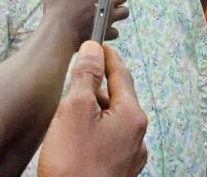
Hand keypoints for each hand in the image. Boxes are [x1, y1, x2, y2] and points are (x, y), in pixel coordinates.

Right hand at [39, 42, 147, 176]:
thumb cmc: (73, 164)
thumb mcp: (74, 110)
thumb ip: (85, 76)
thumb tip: (92, 49)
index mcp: (132, 115)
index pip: (121, 73)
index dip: (106, 56)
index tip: (95, 43)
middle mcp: (137, 136)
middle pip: (117, 97)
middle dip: (96, 85)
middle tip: (72, 79)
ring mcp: (129, 156)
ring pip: (112, 120)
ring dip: (94, 110)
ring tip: (69, 111)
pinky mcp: (117, 171)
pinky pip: (107, 140)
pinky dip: (93, 130)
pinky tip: (75, 137)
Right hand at [42, 0, 129, 51]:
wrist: (60, 31)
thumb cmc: (59, 4)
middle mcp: (107, 0)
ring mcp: (108, 17)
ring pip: (124, 12)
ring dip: (118, 11)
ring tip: (108, 12)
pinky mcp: (105, 32)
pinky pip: (115, 31)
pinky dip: (111, 30)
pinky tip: (102, 28)